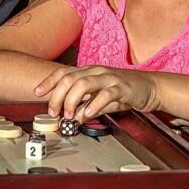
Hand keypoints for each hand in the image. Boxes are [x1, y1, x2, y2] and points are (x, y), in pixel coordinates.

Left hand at [34, 66, 159, 119]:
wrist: (150, 87)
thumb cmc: (124, 91)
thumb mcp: (100, 98)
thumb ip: (85, 105)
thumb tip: (71, 117)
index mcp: (89, 71)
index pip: (63, 73)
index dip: (48, 81)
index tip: (37, 93)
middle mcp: (96, 71)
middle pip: (69, 79)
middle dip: (57, 96)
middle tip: (54, 112)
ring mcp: (109, 78)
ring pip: (84, 83)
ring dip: (72, 100)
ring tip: (69, 115)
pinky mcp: (122, 87)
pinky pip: (106, 94)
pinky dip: (94, 104)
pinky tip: (87, 114)